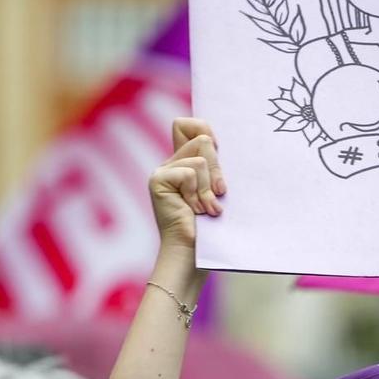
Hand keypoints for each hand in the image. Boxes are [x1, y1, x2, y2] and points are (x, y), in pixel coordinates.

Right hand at [149, 118, 225, 251]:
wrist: (193, 254)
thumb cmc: (211, 227)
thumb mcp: (217, 191)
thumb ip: (215, 167)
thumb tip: (221, 144)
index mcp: (185, 162)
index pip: (186, 124)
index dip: (203, 128)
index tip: (218, 150)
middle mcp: (172, 163)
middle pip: (203, 139)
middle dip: (217, 169)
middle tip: (218, 193)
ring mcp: (162, 171)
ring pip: (200, 159)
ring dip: (208, 187)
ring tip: (206, 208)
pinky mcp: (158, 180)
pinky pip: (190, 173)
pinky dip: (198, 194)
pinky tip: (194, 210)